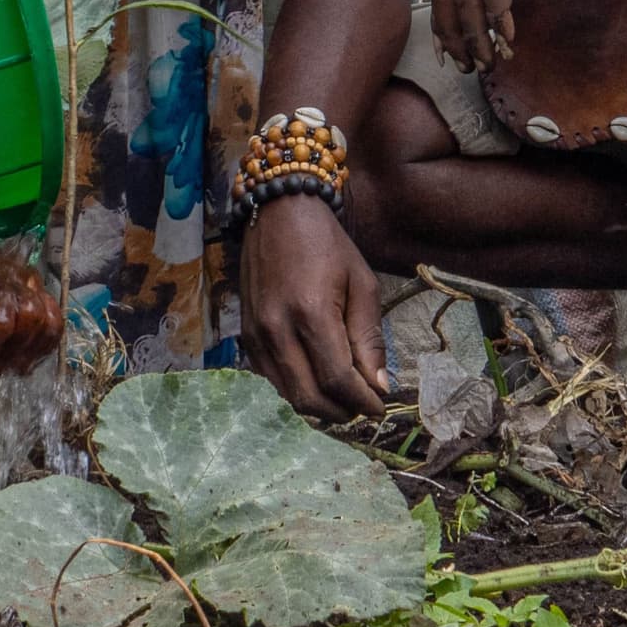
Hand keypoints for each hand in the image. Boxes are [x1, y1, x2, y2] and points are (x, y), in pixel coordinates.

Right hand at [236, 194, 387, 420]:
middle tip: (363, 408)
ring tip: (344, 400)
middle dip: (341, 412)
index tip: (380, 408)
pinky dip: (296, 390)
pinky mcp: (246, 336)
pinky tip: (317, 382)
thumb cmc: (327, 244)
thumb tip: (378, 386)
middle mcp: (277, 330)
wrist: (278, 213)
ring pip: (287, 395)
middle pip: (309, 397)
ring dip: (319, 407)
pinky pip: (271, 380)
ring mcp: (256, 335)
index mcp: (311, 313)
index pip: (337, 379)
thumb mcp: (361, 283)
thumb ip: (368, 337)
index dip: (362, 402)